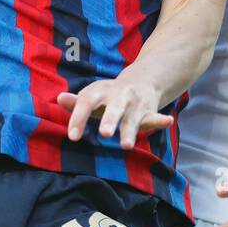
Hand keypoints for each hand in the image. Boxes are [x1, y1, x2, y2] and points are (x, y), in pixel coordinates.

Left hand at [58, 75, 173, 149]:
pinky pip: (154, 116)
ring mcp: (134, 103)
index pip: (87, 103)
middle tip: (104, 134)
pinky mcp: (148, 111)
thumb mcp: (92, 96)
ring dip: (130, 130)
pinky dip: (160, 120)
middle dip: (110, 119)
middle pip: (114, 108)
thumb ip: (76, 102)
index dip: (79, 119)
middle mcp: (118, 95)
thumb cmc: (107, 96)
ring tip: (126, 145)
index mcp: (100, 91)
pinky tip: (167, 121)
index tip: (73, 137)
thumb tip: (60, 98)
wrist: (140, 81)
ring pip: (133, 118)